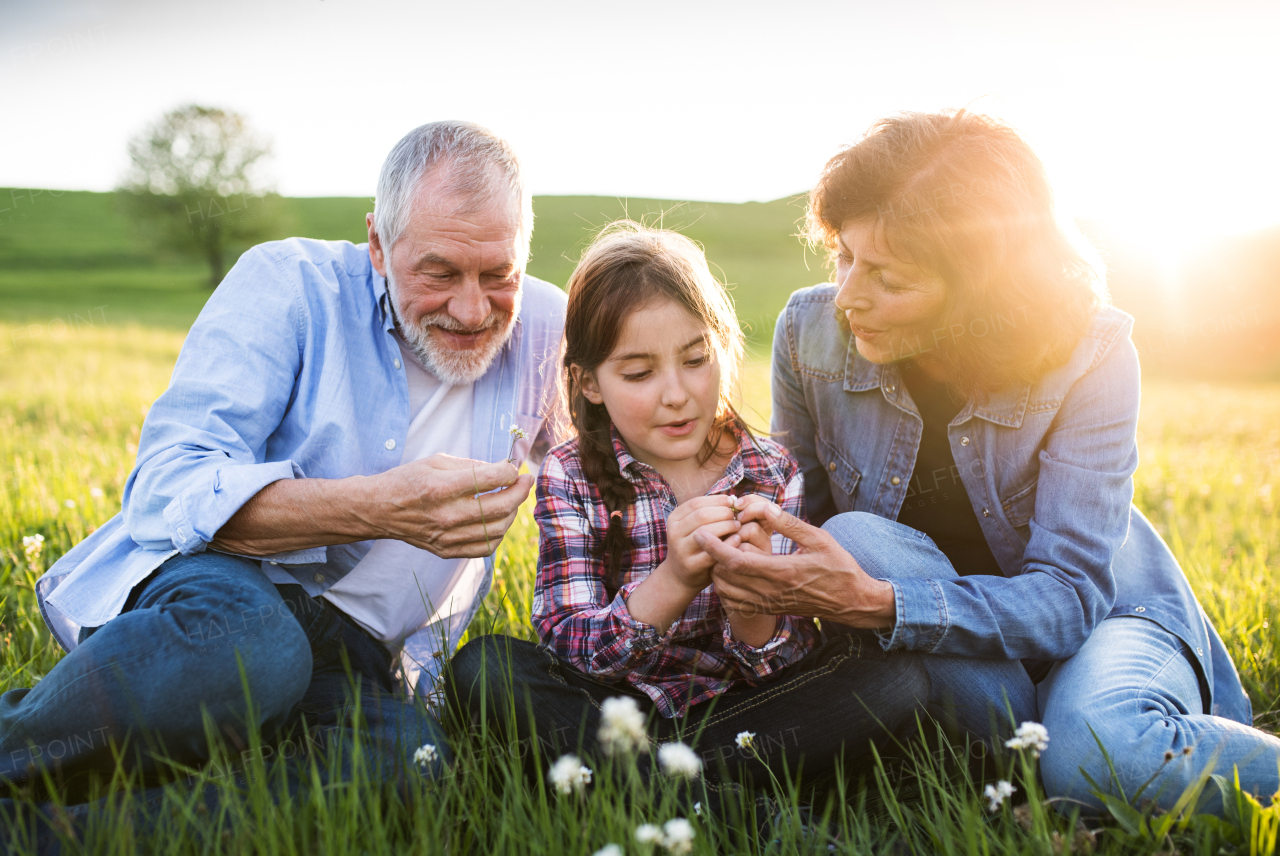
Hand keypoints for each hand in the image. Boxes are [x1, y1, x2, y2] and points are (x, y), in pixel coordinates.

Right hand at [372, 453, 532, 557]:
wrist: (378, 509)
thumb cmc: (408, 480)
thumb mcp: (437, 461)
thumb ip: (473, 465)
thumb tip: (505, 468)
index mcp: (442, 487)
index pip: (491, 479)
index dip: (510, 471)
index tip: (514, 467)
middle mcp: (446, 515)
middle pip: (501, 506)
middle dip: (520, 491)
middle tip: (525, 481)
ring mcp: (447, 537)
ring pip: (498, 528)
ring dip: (513, 512)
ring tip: (512, 499)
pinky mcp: (447, 550)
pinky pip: (486, 547)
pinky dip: (499, 533)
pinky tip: (498, 520)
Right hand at [624, 494, 740, 633]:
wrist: (680, 577)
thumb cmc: (695, 546)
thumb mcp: (695, 527)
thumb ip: (709, 513)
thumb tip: (732, 498)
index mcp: (674, 519)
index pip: (696, 502)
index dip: (717, 500)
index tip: (733, 502)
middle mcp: (674, 532)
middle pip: (701, 515)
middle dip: (723, 513)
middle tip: (738, 516)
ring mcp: (680, 549)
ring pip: (706, 531)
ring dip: (726, 526)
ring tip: (739, 526)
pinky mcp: (691, 565)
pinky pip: (712, 551)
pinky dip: (728, 543)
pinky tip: (738, 540)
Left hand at [695, 502, 895, 627]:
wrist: (852, 602)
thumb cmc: (839, 567)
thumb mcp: (819, 538)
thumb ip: (788, 523)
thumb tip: (763, 506)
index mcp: (782, 571)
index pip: (735, 561)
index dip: (713, 547)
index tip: (701, 533)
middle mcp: (771, 591)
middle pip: (724, 578)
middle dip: (713, 558)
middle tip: (717, 538)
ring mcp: (770, 604)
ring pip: (727, 592)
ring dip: (718, 573)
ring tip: (725, 553)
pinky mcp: (771, 610)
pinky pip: (737, 603)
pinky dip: (727, 588)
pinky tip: (735, 572)